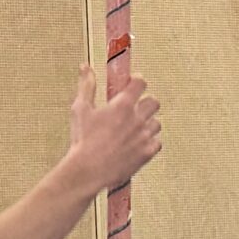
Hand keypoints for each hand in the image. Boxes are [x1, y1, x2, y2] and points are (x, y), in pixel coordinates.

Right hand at [67, 59, 163, 190]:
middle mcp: (137, 119)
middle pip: (154, 102)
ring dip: (147, 124)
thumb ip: (87, 86)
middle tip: (134, 109)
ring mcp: (144, 136)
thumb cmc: (83, 140)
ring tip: (133, 130)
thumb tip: (85, 67)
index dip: (137, 82)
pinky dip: (149, 142)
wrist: (88, 170)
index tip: (132, 85)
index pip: (141, 83)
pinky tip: (137, 144)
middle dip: (145, 103)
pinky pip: (157, 143)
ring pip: (156, 123)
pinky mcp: (147, 153)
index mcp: (122, 105)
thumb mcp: (81, 109)